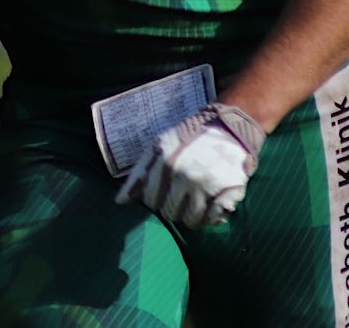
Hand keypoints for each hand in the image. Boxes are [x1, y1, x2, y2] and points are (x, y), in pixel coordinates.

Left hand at [115, 103, 265, 228]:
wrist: (229, 126)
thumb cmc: (190, 137)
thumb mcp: (160, 146)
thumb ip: (139, 174)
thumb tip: (119, 201)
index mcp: (165, 163)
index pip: (150, 201)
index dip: (156, 198)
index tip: (165, 189)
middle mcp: (184, 176)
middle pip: (169, 213)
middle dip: (174, 207)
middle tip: (184, 193)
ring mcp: (207, 186)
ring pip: (191, 221)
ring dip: (192, 215)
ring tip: (198, 199)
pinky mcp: (229, 192)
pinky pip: (213, 220)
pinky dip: (212, 217)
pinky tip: (213, 203)